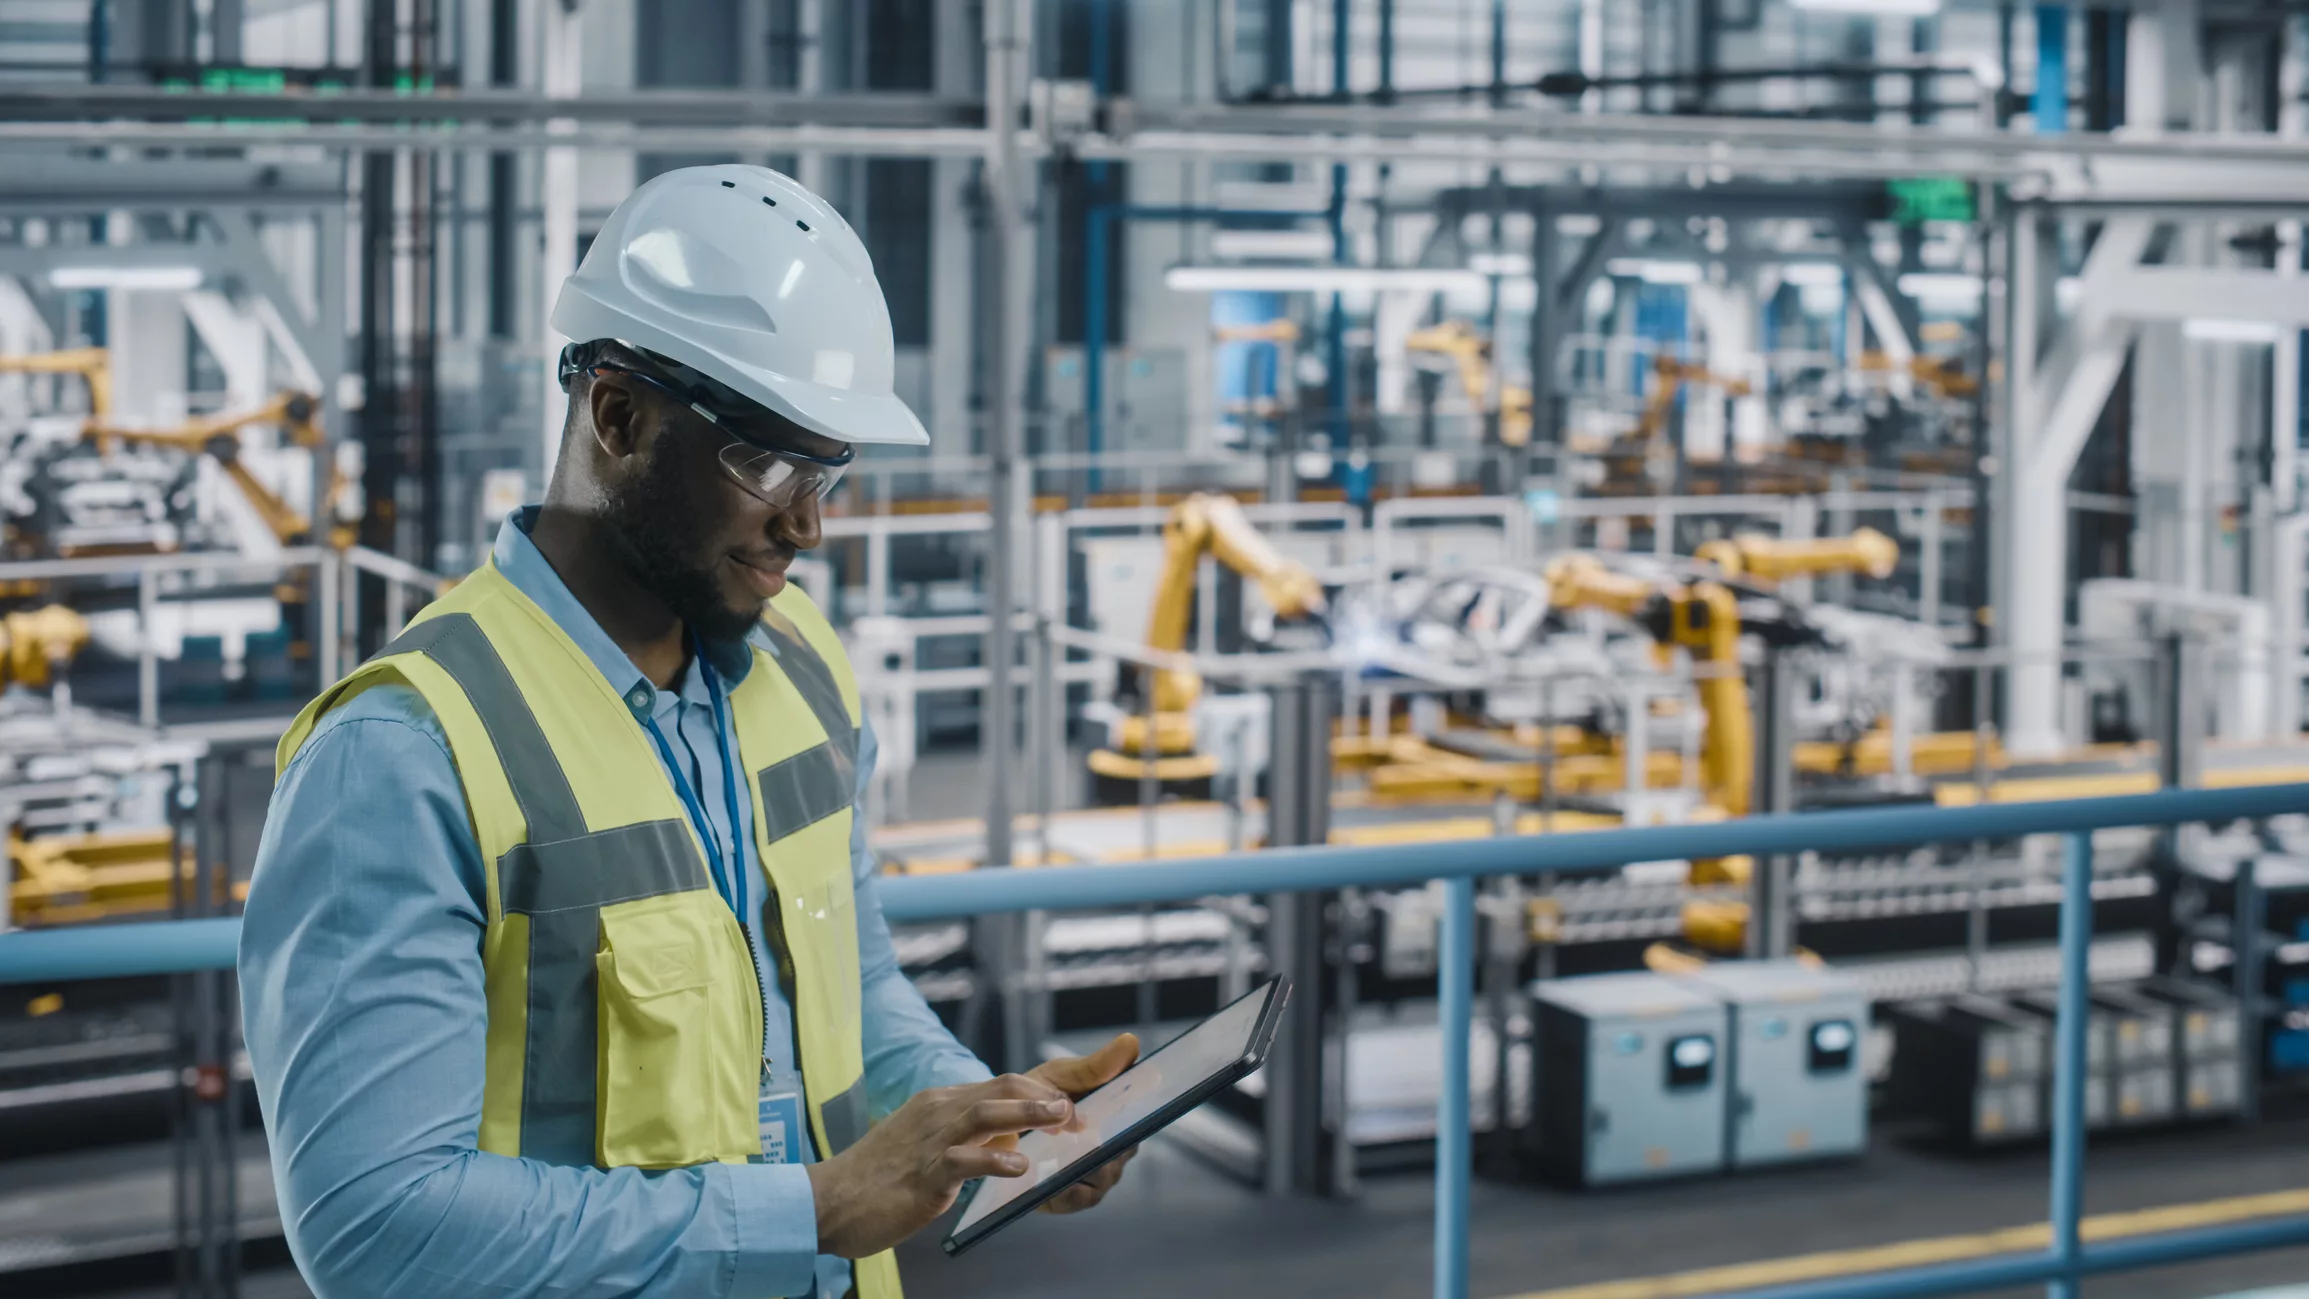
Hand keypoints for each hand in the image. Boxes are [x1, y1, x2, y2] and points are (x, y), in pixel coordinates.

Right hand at [804, 1073, 1072, 1258]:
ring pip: (987, 1114)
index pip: (1000, 1084)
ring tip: (1063, 1119)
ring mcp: (930, 1141)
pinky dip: (995, 1159)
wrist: (828, 1200)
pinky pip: (965, 1160)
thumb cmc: (878, 1178)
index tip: (1070, 1103)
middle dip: (1044, 1095)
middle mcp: (937, 1112)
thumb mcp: (925, 1145)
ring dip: (1029, 1113)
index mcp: (939, 1102)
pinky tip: (1020, 1167)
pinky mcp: (923, 1173)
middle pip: (1000, 1088)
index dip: (1039, 1090)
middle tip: (1077, 1111)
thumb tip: (1009, 1141)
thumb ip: (963, 1138)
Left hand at [1027, 1033, 1139, 1214]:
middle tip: (1083, 1132)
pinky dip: (1066, 1189)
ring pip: (1102, 1176)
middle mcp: (1114, 1151)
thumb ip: (1098, 1065)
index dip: (1135, 1116)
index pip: (1138, 1120)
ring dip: (1083, 1165)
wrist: (998, 1121)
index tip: (1124, 1111)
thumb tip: (1131, 1042)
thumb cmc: (1039, 1094)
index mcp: (1118, 1119)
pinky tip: (1051, 1178)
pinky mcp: (1069, 1198)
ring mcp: (1094, 1178)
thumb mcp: (1064, 1075)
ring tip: (1063, 1152)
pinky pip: (1077, 1198)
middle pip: (1121, 1152)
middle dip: (1105, 1144)